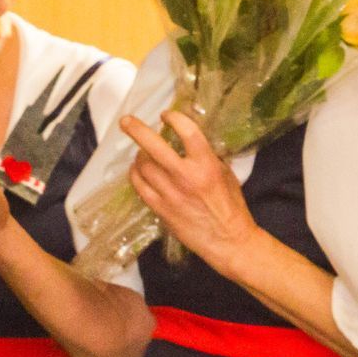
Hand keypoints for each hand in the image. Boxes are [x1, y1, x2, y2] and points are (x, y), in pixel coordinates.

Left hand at [123, 110, 258, 276]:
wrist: (228, 241)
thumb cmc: (231, 206)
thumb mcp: (226, 174)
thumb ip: (208, 157)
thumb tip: (189, 142)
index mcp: (206, 165)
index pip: (188, 132)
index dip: (174, 118)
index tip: (167, 115)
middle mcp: (186, 176)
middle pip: (154, 146)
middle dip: (137, 130)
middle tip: (126, 121)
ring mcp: (170, 193)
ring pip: (143, 166)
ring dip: (139, 155)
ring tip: (142, 153)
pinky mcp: (160, 209)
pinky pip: (139, 186)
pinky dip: (135, 175)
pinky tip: (138, 171)